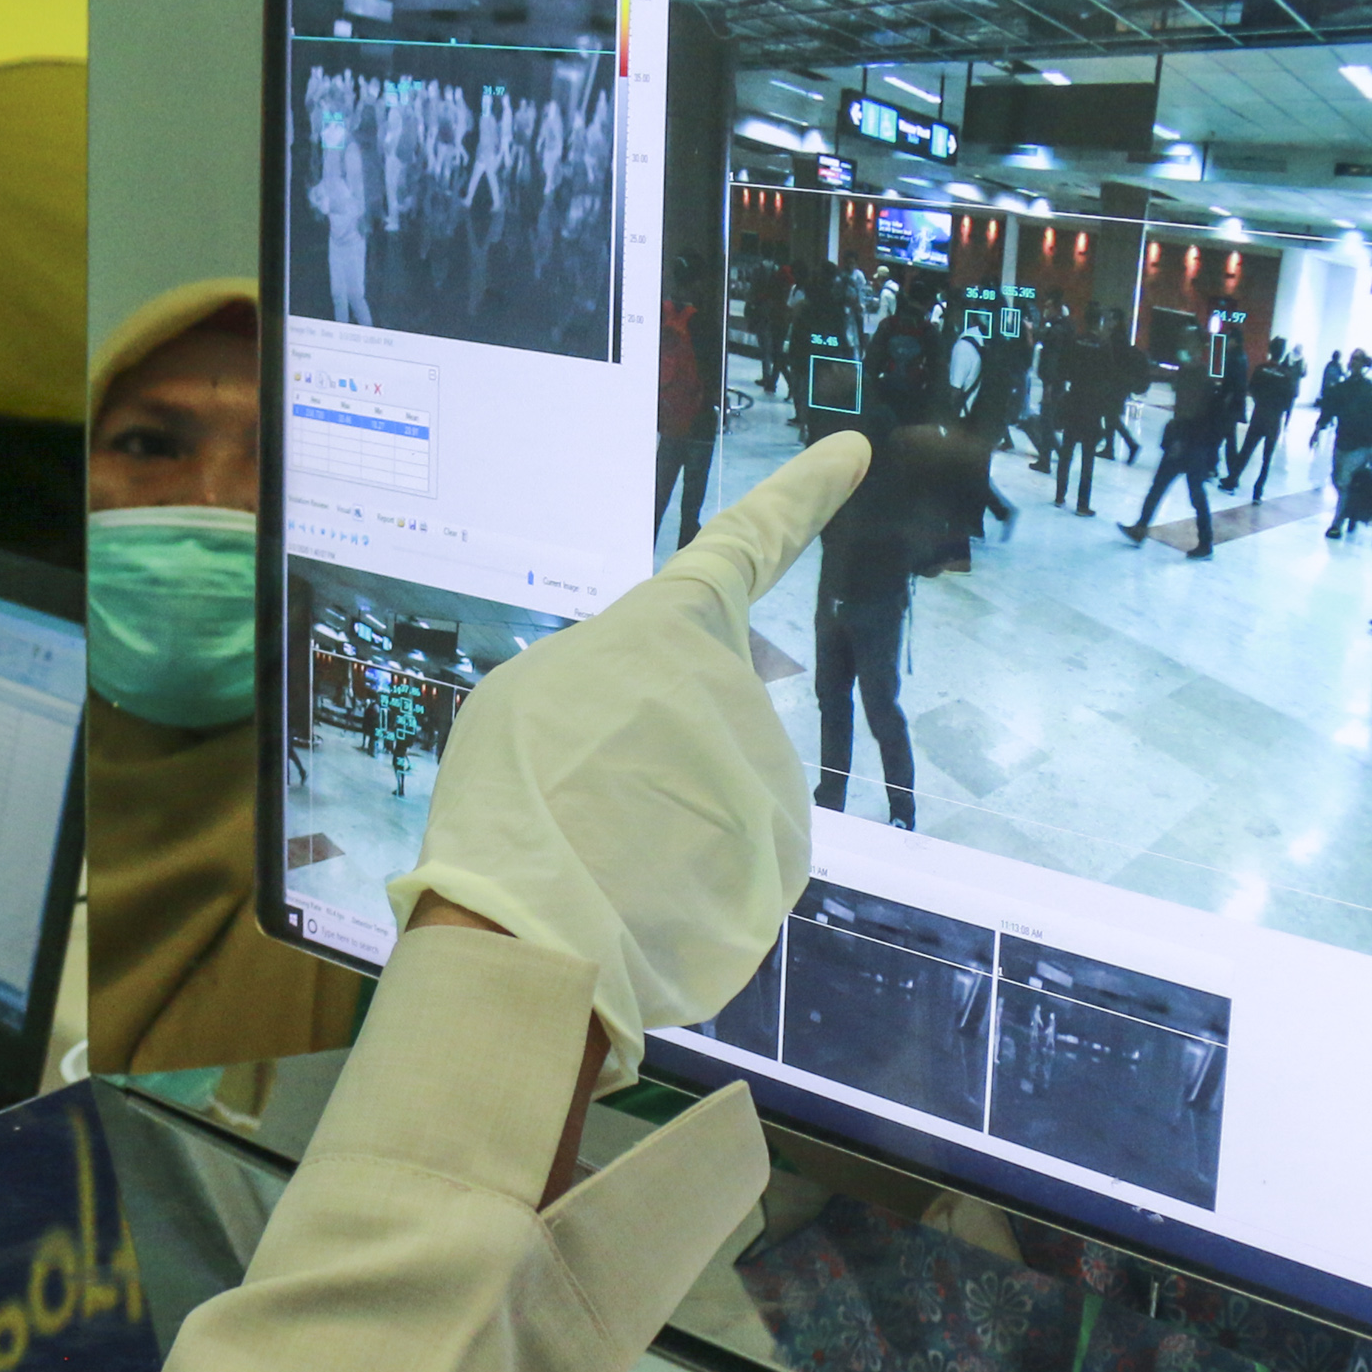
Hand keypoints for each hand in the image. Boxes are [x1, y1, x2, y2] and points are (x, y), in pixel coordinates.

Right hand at [389, 434, 868, 1088]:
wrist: (541, 920)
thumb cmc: (516, 793)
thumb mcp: (529, 698)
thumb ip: (603, 682)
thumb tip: (648, 725)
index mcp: (672, 624)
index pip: (748, 543)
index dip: (801, 495)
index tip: (854, 452)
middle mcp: (737, 685)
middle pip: (696, 711)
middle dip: (647, 754)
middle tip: (580, 798)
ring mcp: (769, 767)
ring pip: (712, 789)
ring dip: (661, 819)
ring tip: (599, 847)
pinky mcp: (786, 849)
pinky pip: (729, 852)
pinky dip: (687, 876)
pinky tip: (637, 894)